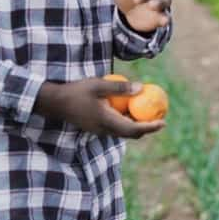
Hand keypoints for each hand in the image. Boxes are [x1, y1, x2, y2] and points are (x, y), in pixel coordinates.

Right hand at [33, 77, 164, 138]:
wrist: (54, 103)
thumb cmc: (76, 91)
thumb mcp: (98, 85)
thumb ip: (120, 88)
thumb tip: (141, 88)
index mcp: (107, 121)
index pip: (134, 129)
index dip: (150, 127)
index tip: (163, 122)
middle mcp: (104, 130)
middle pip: (131, 134)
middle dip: (147, 129)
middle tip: (160, 119)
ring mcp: (99, 130)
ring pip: (123, 132)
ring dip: (137, 126)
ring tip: (148, 114)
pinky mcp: (96, 127)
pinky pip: (116, 128)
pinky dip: (126, 122)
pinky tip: (130, 111)